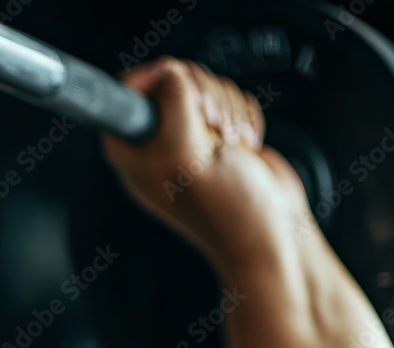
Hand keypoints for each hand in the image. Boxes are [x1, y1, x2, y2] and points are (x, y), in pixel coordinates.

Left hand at [101, 57, 313, 275]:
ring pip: (206, 89)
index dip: (154, 81)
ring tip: (231, 146)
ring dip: (228, 112)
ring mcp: (190, 141)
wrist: (267, 231)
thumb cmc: (223, 208)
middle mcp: (157, 145)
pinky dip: (244, 119)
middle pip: (173, 82)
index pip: (126, 94)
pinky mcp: (220, 138)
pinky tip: (243, 148)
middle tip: (211, 127)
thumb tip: (170, 71)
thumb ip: (171, 101)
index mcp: (132, 153)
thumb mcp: (183, 149)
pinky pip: (231, 102)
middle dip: (203, 97)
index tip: (179, 89)